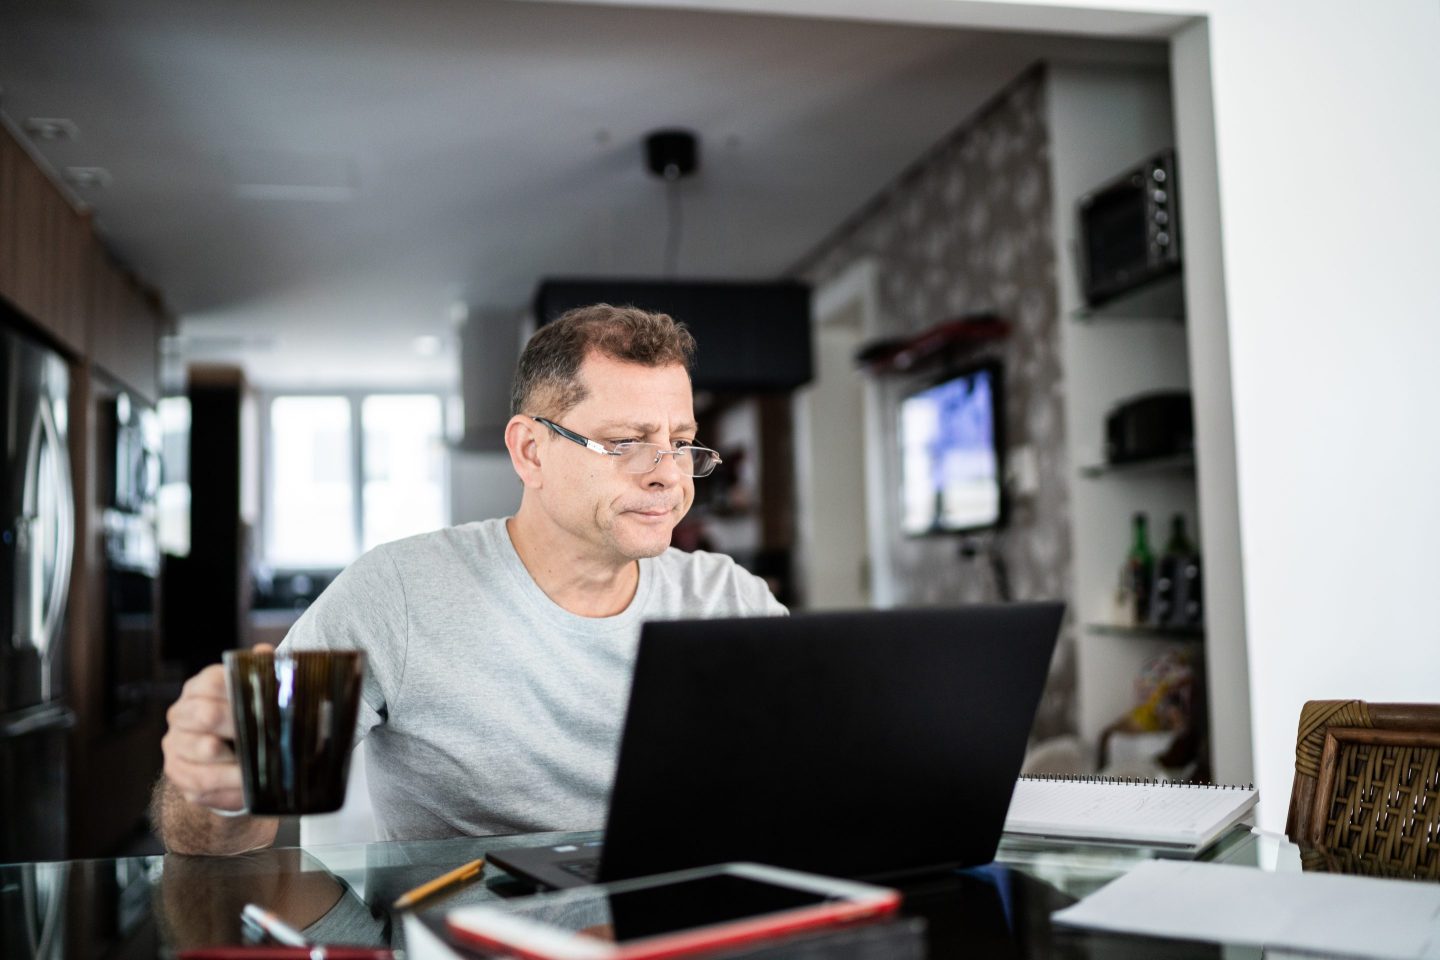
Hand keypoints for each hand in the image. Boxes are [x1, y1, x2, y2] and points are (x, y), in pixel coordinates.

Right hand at [162, 644, 273, 813]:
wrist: (230, 758)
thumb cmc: (248, 720)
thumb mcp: (257, 695)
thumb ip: (261, 672)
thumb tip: (264, 652)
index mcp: (200, 688)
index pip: (213, 681)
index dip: (239, 692)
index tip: (264, 704)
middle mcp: (181, 713)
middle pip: (206, 714)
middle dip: (238, 726)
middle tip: (264, 735)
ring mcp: (176, 743)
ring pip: (203, 749)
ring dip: (235, 760)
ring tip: (258, 765)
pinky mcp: (178, 773)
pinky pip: (200, 782)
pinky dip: (227, 785)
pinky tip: (246, 785)